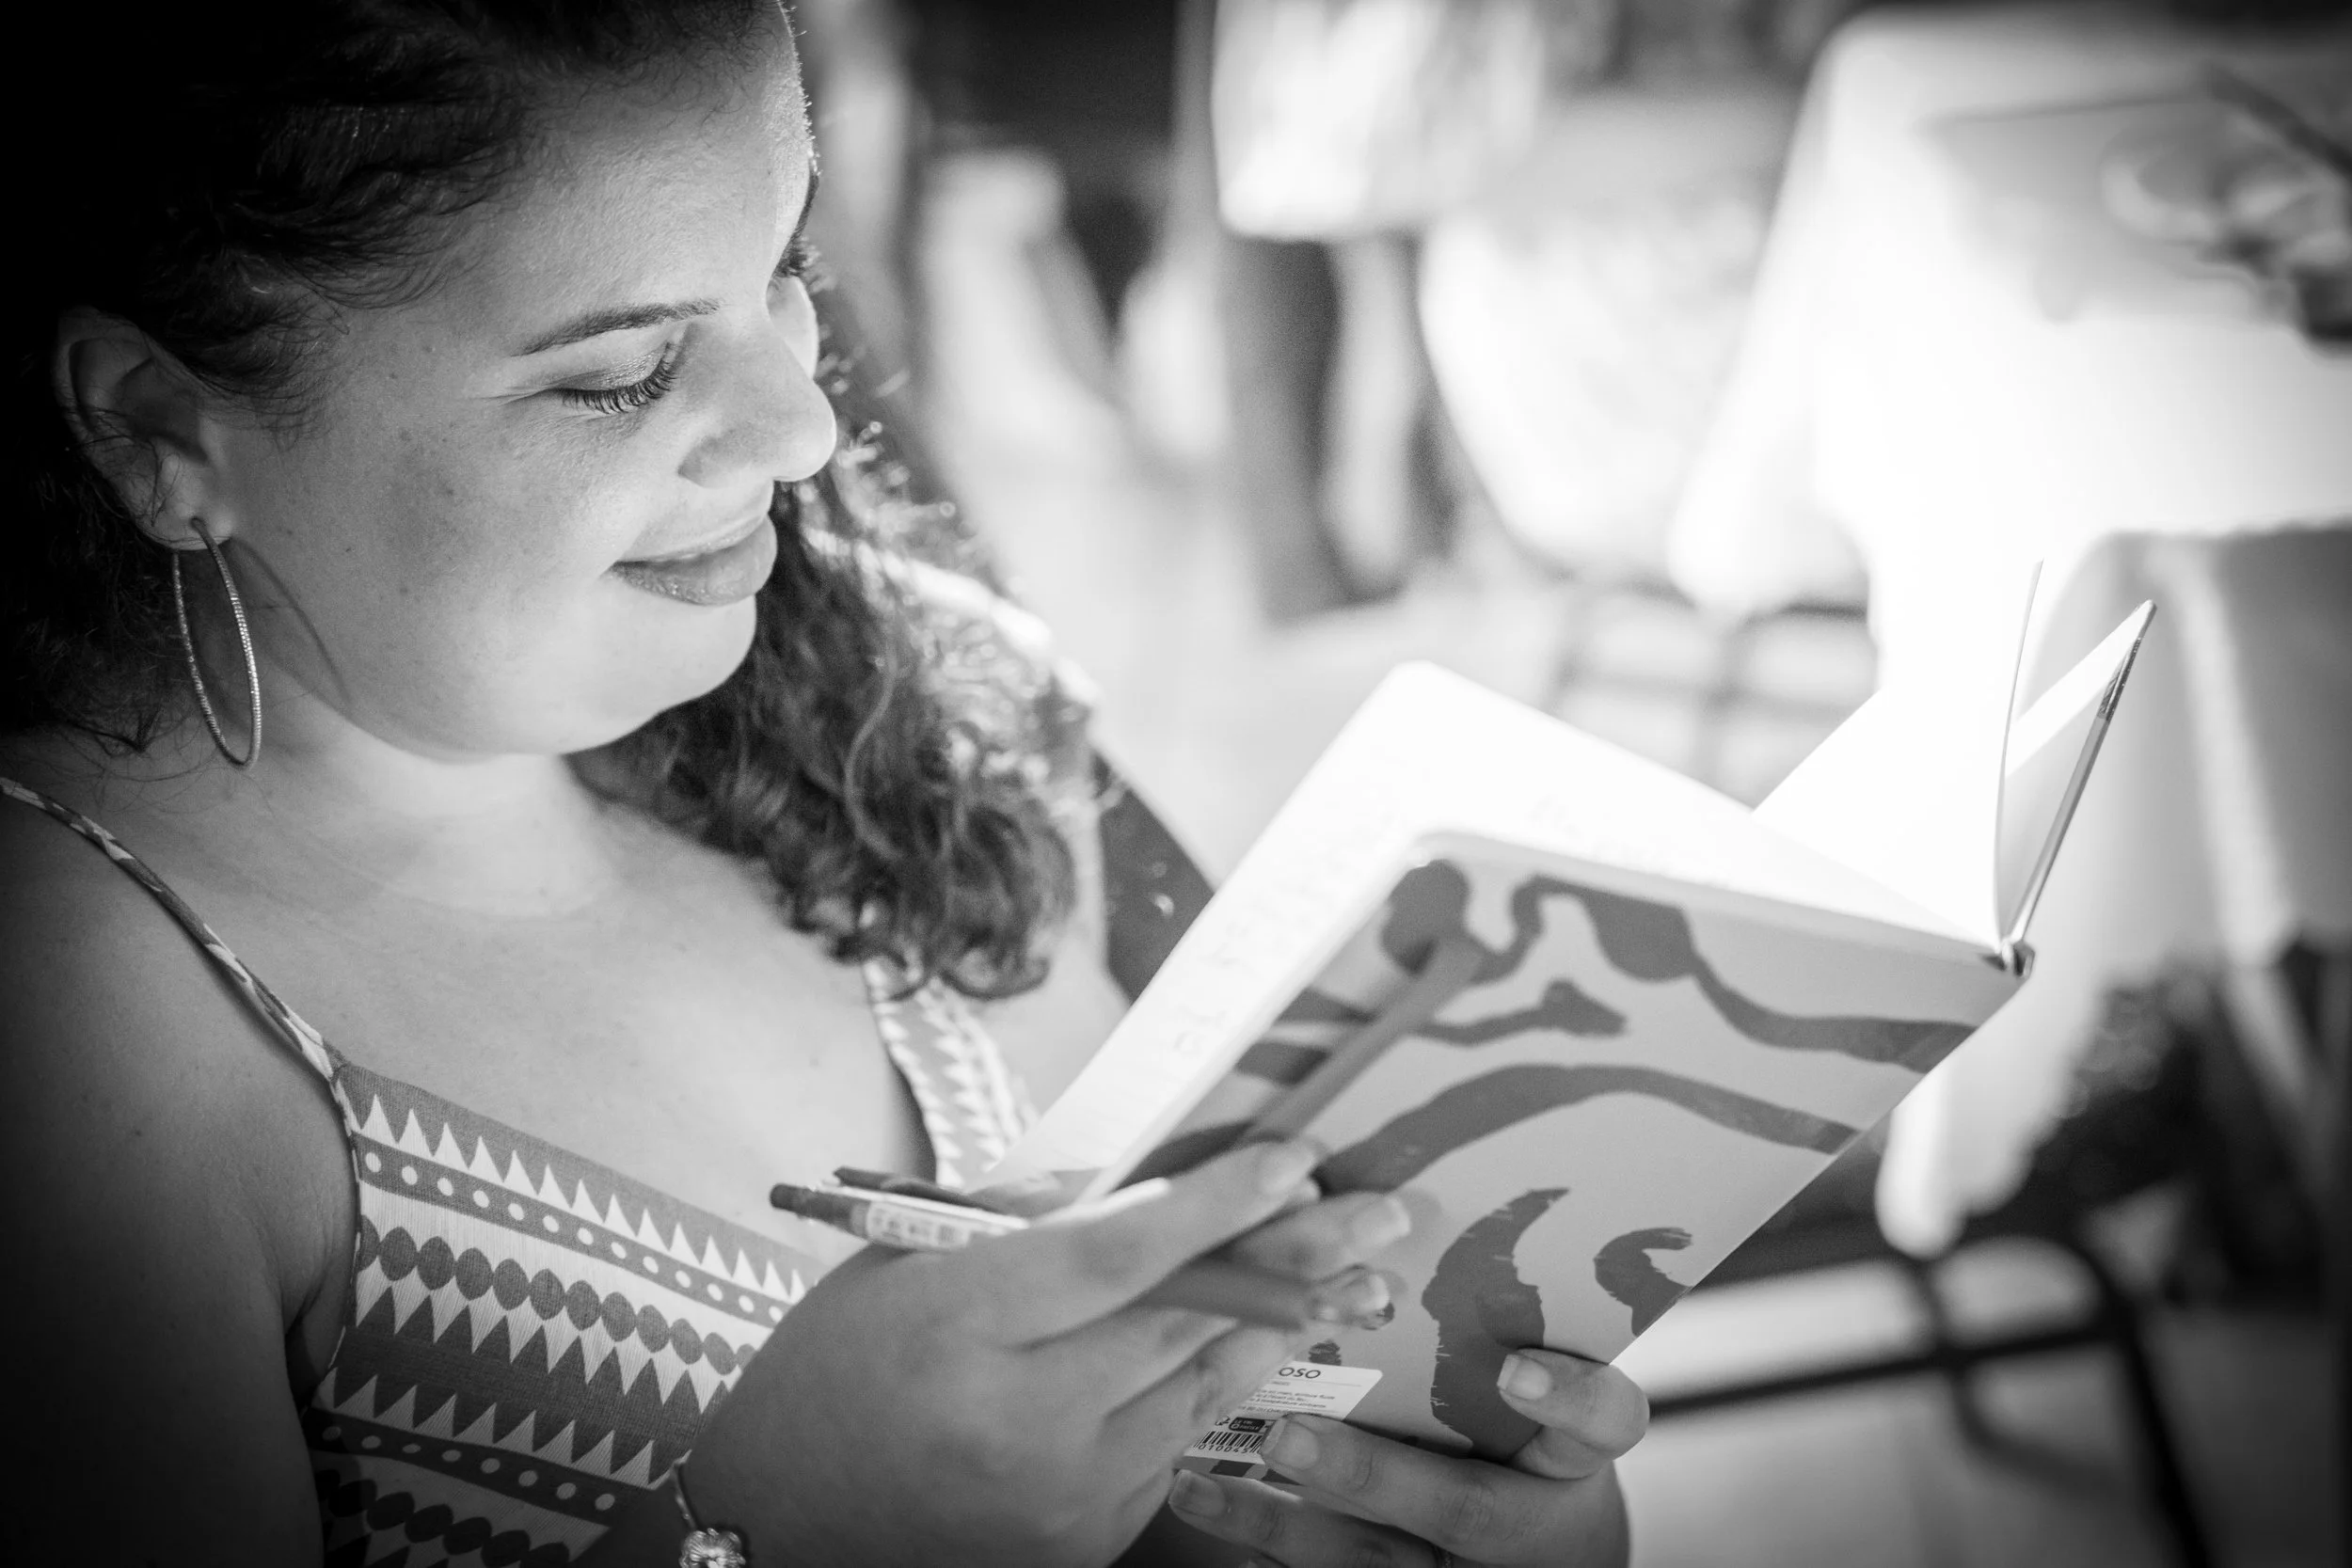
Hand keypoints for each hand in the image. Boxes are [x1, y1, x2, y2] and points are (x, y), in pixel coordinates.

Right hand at [674, 1139, 1410, 1567]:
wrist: (777, 1519)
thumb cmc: (834, 1367)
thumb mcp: (905, 1270)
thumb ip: (1023, 1230)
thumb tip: (1148, 1180)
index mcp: (958, 1326)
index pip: (1116, 1257)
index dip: (1215, 1206)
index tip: (1295, 1159)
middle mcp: (1018, 1417)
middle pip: (1185, 1319)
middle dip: (1295, 1257)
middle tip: (1381, 1206)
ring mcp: (1059, 1493)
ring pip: (1203, 1385)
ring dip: (1288, 1321)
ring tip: (1363, 1267)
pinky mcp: (1085, 1542)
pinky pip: (1175, 1444)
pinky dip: (1220, 1387)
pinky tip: (1270, 1342)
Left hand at [1164, 1348, 1647, 1566]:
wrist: (1540, 1550)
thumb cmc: (1529, 1436)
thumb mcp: (1540, 1379)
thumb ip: (1495, 1319)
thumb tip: (1386, 1209)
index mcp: (1576, 1453)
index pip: (1603, 1422)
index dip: (1567, 1400)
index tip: (1515, 1369)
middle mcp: (1533, 1525)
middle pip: (1469, 1511)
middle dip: (1371, 1475)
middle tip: (1288, 1435)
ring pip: (1378, 1563)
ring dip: (1281, 1523)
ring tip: (1199, 1484)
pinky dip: (1264, 1554)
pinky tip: (1204, 1510)